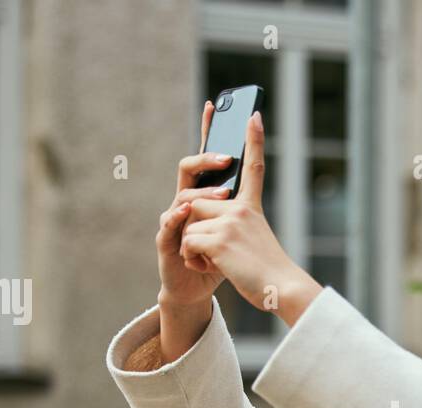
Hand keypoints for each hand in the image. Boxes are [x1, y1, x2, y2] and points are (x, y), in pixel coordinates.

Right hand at [156, 100, 234, 309]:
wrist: (197, 289)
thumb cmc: (217, 258)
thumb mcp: (236, 228)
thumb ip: (241, 204)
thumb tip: (256, 172)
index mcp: (202, 196)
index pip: (205, 158)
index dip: (208, 132)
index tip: (215, 105)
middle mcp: (184, 202)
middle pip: (189, 168)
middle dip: (207, 159)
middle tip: (228, 158)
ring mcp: (173, 220)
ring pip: (182, 196)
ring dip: (203, 194)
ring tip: (223, 198)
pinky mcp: (166, 242)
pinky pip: (168, 226)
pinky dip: (177, 219)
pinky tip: (184, 213)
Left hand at [180, 111, 321, 325]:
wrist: (281, 289)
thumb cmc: (266, 273)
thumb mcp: (253, 240)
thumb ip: (232, 225)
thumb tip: (207, 219)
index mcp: (251, 207)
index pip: (253, 167)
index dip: (254, 140)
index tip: (254, 115)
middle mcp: (241, 208)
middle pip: (196, 203)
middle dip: (194, 227)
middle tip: (215, 250)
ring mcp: (231, 221)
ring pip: (189, 225)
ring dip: (194, 247)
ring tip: (218, 262)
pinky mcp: (220, 238)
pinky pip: (188, 241)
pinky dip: (193, 258)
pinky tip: (213, 267)